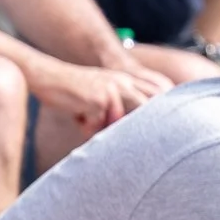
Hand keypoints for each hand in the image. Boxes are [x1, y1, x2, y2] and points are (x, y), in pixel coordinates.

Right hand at [30, 58, 156, 133]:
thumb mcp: (101, 91)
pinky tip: (75, 113)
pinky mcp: (99, 100)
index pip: (155, 94)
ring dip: (100, 126)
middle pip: (146, 109)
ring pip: (118, 122)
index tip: (173, 127)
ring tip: (84, 116)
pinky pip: (97, 124)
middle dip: (142, 127)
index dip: (164, 110)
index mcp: (126, 80)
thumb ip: (119, 106)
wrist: (46, 76)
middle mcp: (123, 83)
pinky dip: (85, 125)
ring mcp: (112, 90)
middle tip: (145, 144)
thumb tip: (135, 133)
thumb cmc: (72, 91)